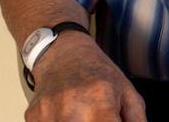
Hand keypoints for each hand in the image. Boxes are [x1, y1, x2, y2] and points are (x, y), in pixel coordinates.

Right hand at [26, 33, 145, 121]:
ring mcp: (48, 115)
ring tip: (86, 114)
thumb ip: (136, 120)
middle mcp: (71, 109)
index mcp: (100, 100)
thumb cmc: (97, 73)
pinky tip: (67, 116)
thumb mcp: (126, 92)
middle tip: (99, 116)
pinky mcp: (32, 118)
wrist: (62, 53)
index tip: (115, 121)